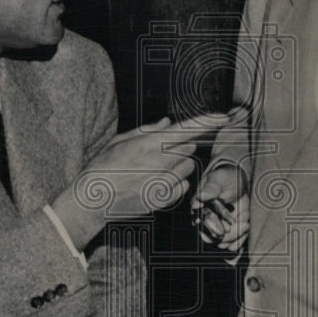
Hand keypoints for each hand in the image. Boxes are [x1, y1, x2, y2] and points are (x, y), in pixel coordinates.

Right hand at [53, 114, 229, 249]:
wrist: (93, 199)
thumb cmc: (103, 166)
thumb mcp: (120, 141)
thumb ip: (148, 130)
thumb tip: (168, 122)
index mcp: (149, 143)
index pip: (187, 129)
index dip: (208, 122)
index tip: (224, 117)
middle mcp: (159, 162)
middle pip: (189, 149)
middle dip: (181, 147)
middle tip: (158, 152)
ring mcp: (163, 182)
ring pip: (188, 167)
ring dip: (179, 166)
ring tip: (154, 169)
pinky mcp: (163, 199)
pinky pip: (183, 186)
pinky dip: (176, 183)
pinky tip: (156, 183)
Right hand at [191, 164, 248, 251]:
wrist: (237, 181)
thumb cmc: (225, 177)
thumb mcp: (219, 179)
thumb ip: (211, 188)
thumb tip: (201, 197)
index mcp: (199, 208)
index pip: (202, 223)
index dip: (213, 228)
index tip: (224, 230)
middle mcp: (206, 220)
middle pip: (212, 237)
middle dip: (227, 236)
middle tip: (242, 226)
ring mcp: (218, 226)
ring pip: (223, 242)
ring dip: (236, 236)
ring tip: (246, 223)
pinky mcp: (229, 230)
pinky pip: (232, 243)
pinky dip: (240, 240)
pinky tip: (246, 229)